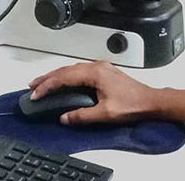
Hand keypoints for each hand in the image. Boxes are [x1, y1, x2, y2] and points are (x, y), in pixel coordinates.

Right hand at [28, 61, 162, 124]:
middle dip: (47, 78)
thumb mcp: (105, 113)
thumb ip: (82, 115)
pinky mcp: (104, 72)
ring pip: (72, 69)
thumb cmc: (133, 105)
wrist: (152, 101)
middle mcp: (96, 67)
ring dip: (56, 76)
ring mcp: (101, 68)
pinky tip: (63, 82)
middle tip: (33, 86)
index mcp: (95, 73)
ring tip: (43, 84)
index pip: (64, 77)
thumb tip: (64, 117)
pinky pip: (79, 71)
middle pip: (65, 70)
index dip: (47, 85)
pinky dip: (67, 76)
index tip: (36, 93)